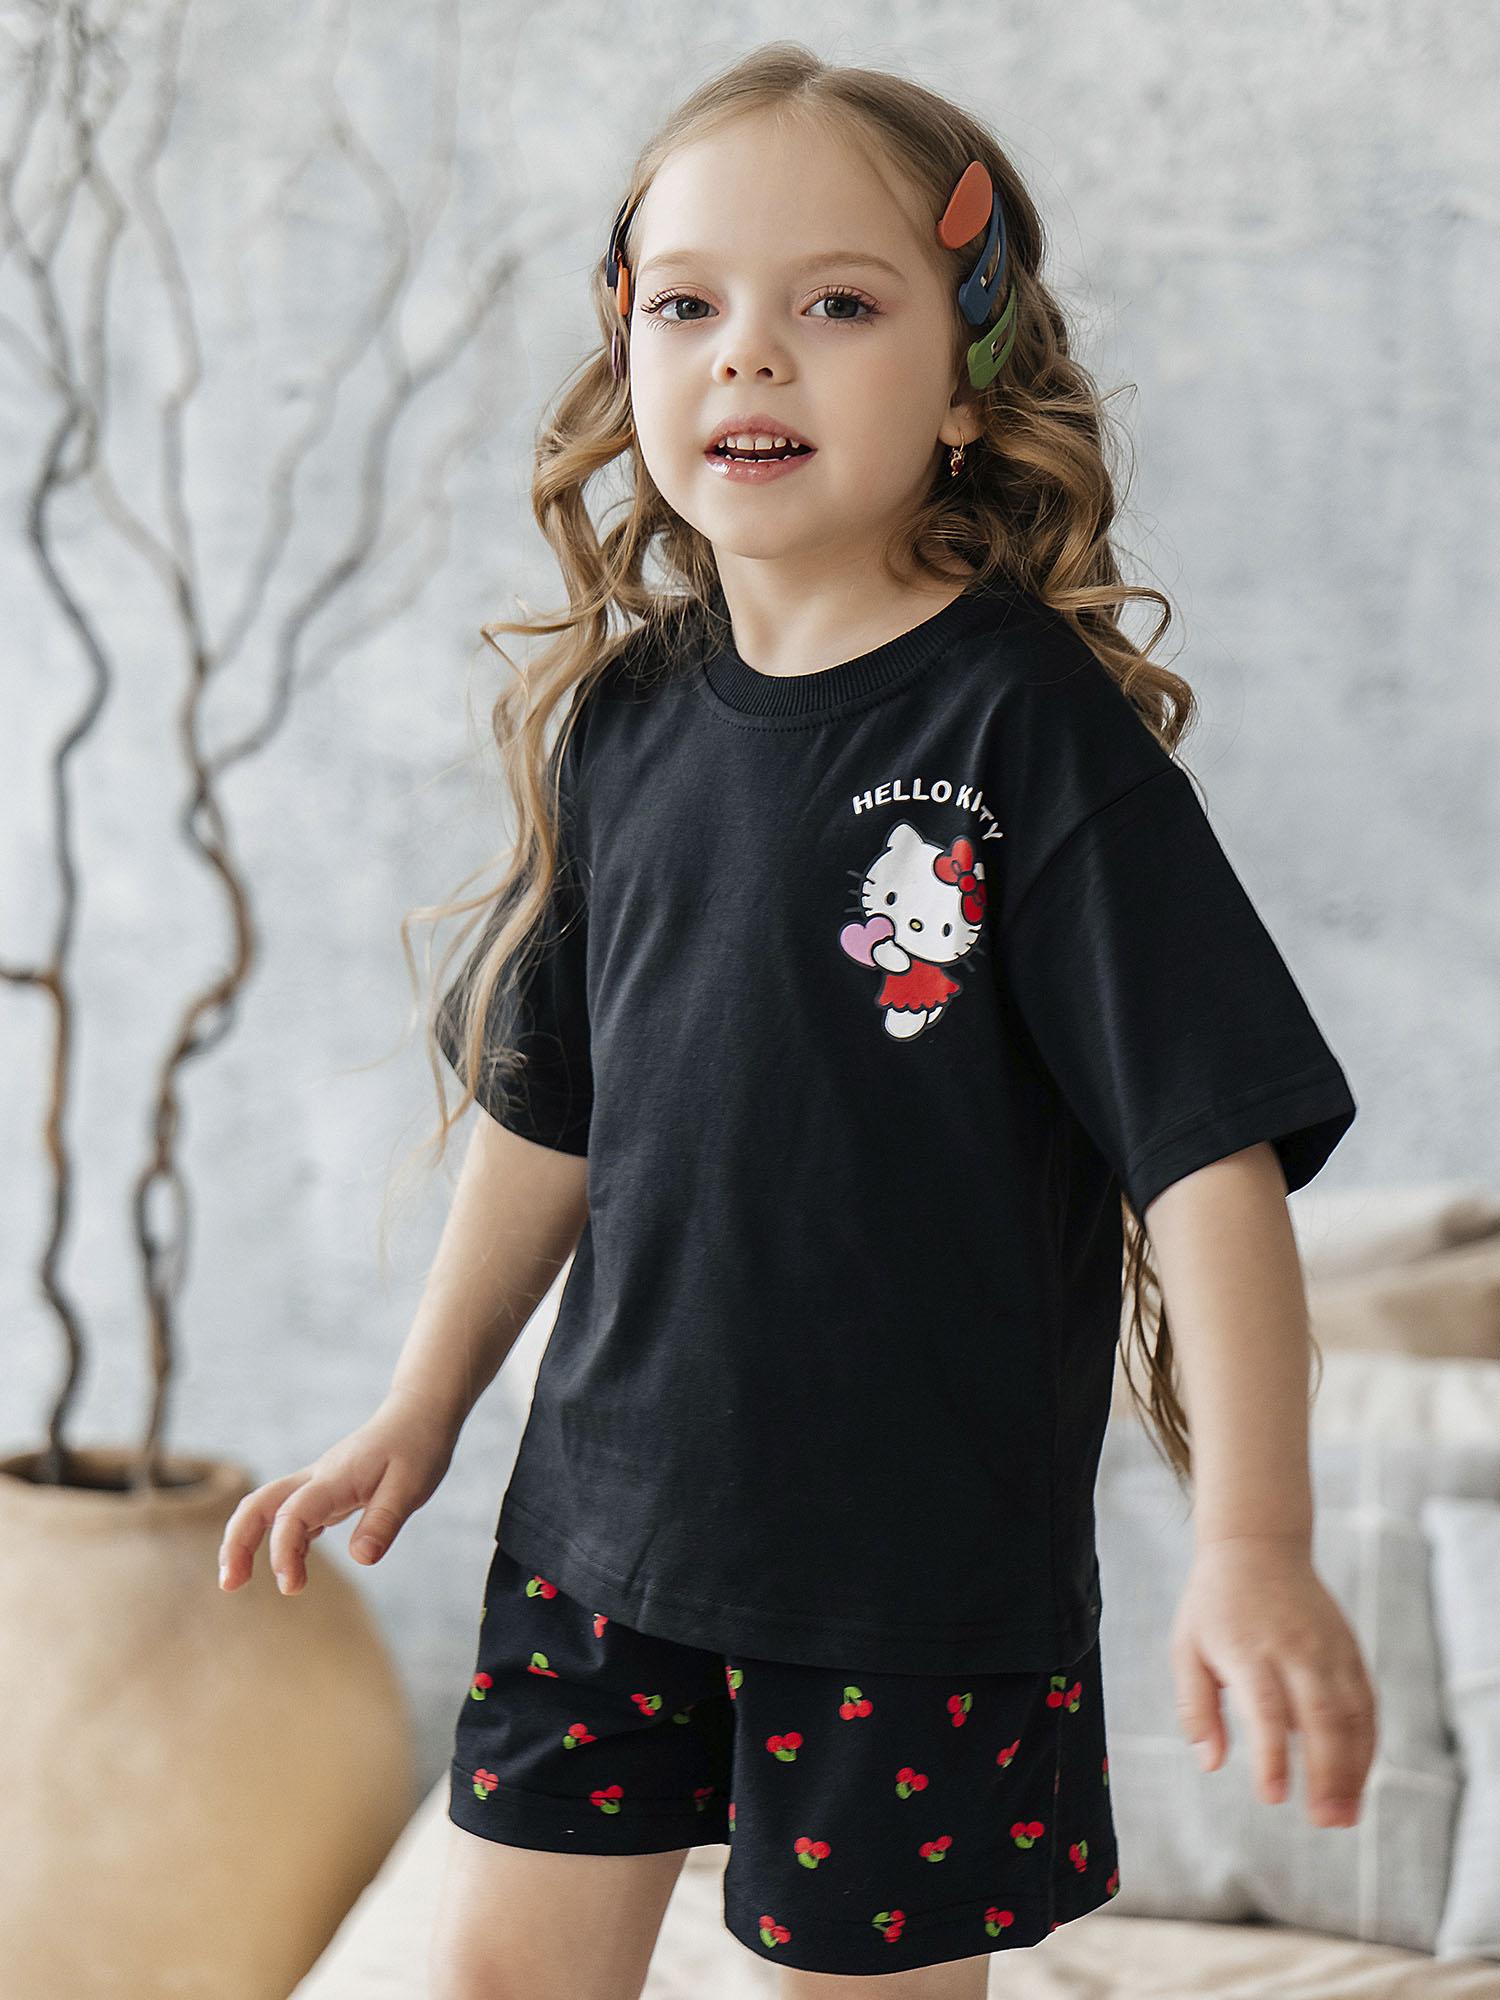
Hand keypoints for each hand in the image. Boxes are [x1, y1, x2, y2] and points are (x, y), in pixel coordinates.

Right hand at [216, 1389, 462, 1596]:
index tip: (291, 1586)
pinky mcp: (327, 1492)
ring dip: (246, 1541)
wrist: (419, 1413)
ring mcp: (318, 1484)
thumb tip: (362, 1559)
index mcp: (334, 1479)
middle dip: (236, 1542)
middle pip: (258, 1505)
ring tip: (235, 1581)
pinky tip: (289, 1566)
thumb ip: (384, 1521)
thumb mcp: (412, 1486)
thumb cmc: (417, 1446)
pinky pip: (290, 1515)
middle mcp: (317, 1480)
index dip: (283, 1550)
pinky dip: (279, 1539)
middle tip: (228, 1585)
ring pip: (266, 1508)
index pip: (292, 1514)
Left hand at [1170, 1536, 1377, 1827]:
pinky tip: (1359, 1777)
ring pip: (1352, 1713)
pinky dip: (1367, 1742)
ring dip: (1354, 1767)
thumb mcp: (1186, 1648)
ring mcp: (1328, 1649)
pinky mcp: (1349, 1650)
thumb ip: (1196, 1707)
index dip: (1272, 1755)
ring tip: (1346, 1815)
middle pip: (1319, 1716)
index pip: (1266, 1709)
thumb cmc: (1214, 1605)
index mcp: (1248, 1650)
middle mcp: (1294, 1649)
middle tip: (1325, 1820)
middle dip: (1326, 1773)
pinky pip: (1366, 1701)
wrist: (1257, 1545)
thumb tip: (1210, 1763)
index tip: (1273, 1796)